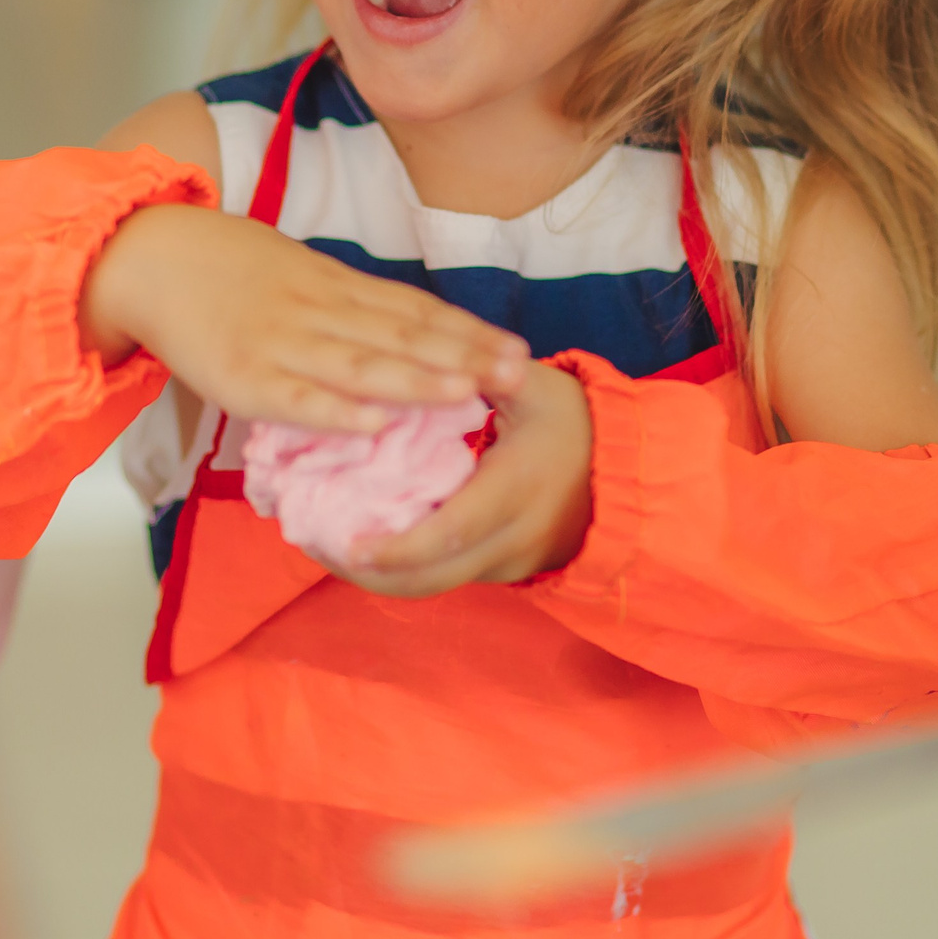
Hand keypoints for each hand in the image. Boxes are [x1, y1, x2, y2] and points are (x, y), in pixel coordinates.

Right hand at [81, 202, 527, 434]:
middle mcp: (318, 311)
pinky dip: (335, 414)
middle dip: (462, 357)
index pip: (414, 310)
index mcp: (334, 287)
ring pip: (359, 364)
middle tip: (516, 374)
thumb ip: (349, 306)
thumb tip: (409, 337)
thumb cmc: (227, 271)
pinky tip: (375, 427)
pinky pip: (294, 399)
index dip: (467, 331)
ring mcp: (281, 344)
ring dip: (415, 381)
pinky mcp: (241, 377)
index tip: (518, 349)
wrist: (148, 254)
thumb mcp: (299, 274)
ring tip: (466, 394)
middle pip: (400, 335)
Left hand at [332, 361, 594, 598]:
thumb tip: (441, 352)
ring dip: (381, 577)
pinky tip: (367, 546)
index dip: (397, 547)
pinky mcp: (503, 572)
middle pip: (432, 577)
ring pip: (435, 586)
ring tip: (328, 548)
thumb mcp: (539, 388)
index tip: (348, 541)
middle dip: (370, 572)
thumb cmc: (574, 422)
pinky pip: (448, 578)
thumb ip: (489, 371)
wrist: (621, 472)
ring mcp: (509, 562)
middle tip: (316, 545)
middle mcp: (512, 538)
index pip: (450, 531)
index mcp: (516, 490)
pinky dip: (406, 571)